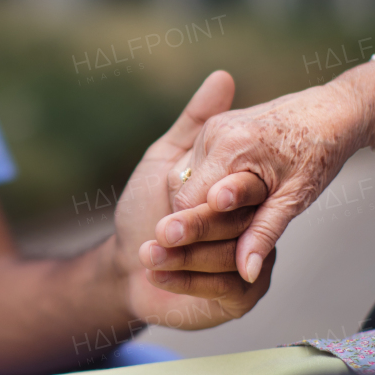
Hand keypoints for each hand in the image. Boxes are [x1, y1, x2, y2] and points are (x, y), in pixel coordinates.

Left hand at [112, 71, 273, 328]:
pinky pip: (225, 289)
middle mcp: (251, 228)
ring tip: (149, 253)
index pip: (239, 192)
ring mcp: (251, 265)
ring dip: (185, 258)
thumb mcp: (165, 160)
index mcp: (238, 194)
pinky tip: (158, 276)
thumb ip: (194, 121)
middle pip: (237, 227)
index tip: (206, 195)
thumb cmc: (142, 208)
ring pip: (229, 261)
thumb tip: (223, 77)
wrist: (123, 267)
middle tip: (163, 228)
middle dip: (198, 228)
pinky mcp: (242, 298)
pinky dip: (188, 283)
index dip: (221, 194)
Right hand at [159, 78, 372, 282]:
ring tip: (224, 220)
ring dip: (198, 203)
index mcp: (232, 148)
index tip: (195, 254)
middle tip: (205, 242)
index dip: (192, 231)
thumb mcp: (295, 198)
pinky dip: (204, 186)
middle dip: (193, 219)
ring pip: (185, 179)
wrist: (332, 111)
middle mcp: (215, 133)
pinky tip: (226, 199)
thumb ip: (264, 234)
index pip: (189, 203)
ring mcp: (212, 127)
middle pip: (182, 191)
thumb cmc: (319, 152)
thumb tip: (246, 273)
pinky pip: (195, 166)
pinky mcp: (214, 127)